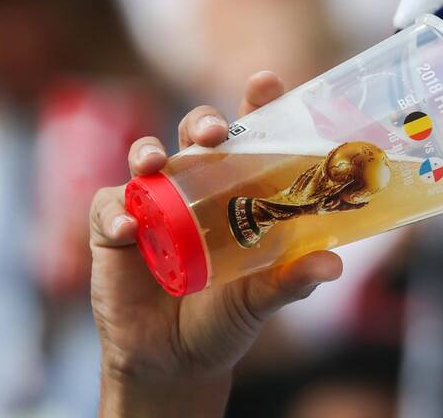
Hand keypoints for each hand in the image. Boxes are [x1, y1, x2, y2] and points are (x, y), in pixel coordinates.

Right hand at [90, 71, 342, 415]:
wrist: (176, 362)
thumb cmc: (227, 316)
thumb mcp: (263, 298)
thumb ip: (293, 280)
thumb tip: (333, 265)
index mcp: (239, 190)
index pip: (249, 135)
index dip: (256, 104)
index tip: (265, 81)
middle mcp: (197, 186)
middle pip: (197, 134)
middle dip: (203, 123)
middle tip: (214, 134)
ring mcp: (153, 203)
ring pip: (146, 156)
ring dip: (150, 152)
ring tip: (157, 163)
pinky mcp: (113, 230)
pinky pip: (108, 205)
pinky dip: (116, 212)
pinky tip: (128, 229)